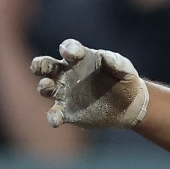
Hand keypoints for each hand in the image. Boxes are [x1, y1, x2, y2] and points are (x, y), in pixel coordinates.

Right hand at [31, 38, 149, 129]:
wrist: (128, 106)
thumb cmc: (124, 81)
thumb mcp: (125, 71)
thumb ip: (117, 63)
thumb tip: (106, 57)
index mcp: (81, 59)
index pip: (69, 48)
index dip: (68, 49)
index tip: (71, 53)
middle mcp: (67, 74)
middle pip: (46, 65)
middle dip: (40, 64)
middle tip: (41, 65)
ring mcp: (64, 93)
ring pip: (45, 88)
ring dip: (43, 86)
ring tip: (47, 86)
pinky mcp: (67, 111)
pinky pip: (55, 113)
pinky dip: (53, 116)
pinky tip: (56, 120)